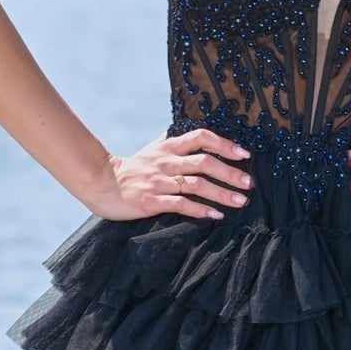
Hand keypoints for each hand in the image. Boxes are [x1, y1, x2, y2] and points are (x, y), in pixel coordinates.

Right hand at [87, 129, 253, 221]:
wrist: (102, 183)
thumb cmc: (132, 168)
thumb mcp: (153, 150)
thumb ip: (172, 141)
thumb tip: (194, 134)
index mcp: (168, 147)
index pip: (201, 138)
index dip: (224, 144)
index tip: (244, 154)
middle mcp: (166, 162)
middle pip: (204, 162)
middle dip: (229, 172)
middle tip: (249, 183)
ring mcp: (159, 181)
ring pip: (196, 184)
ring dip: (221, 193)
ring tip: (240, 201)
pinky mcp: (151, 201)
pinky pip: (181, 204)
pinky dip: (200, 210)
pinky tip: (215, 215)